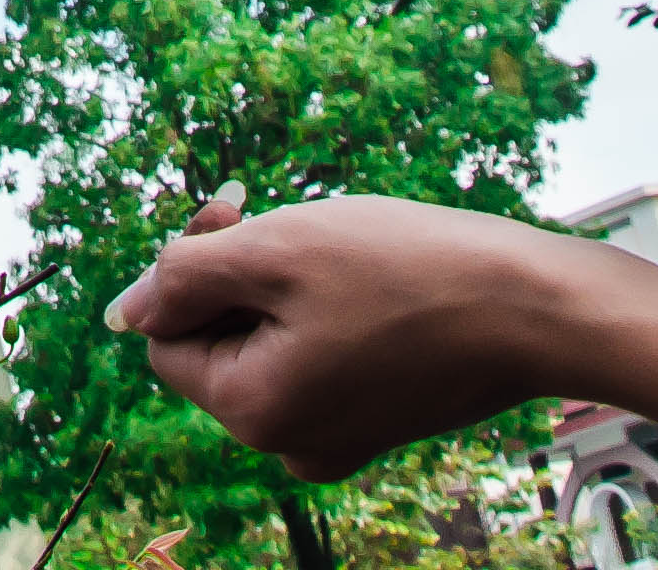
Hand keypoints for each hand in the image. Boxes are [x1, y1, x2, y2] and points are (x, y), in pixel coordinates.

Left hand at [105, 193, 583, 480]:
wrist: (534, 307)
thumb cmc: (404, 270)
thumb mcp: (274, 250)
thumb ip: (183, 277)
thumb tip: (122, 314)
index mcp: (253, 412)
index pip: (168, 337)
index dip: (192, 269)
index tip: (242, 213)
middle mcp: (290, 444)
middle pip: (220, 343)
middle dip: (243, 277)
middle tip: (294, 224)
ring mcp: (338, 439)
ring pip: (272, 345)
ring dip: (288, 289)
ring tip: (346, 255)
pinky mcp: (380, 421)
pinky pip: (321, 361)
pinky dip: (331, 316)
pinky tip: (377, 284)